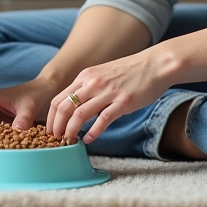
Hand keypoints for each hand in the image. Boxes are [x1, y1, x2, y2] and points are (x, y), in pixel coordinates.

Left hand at [46, 47, 173, 144]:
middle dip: (56, 127)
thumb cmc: (131, 72)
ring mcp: (107, 92)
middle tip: (56, 140)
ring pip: (79, 115)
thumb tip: (79, 108)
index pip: (58, 99)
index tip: (51, 130)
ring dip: (71, 131)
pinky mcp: (122, 102)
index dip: (51, 117)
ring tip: (69, 141)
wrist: (155, 64)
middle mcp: (92, 83)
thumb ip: (89, 88)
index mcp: (85, 76)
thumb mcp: (103, 74)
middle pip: (64, 108)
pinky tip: (89, 140)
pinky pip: (102, 120)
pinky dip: (92, 133)